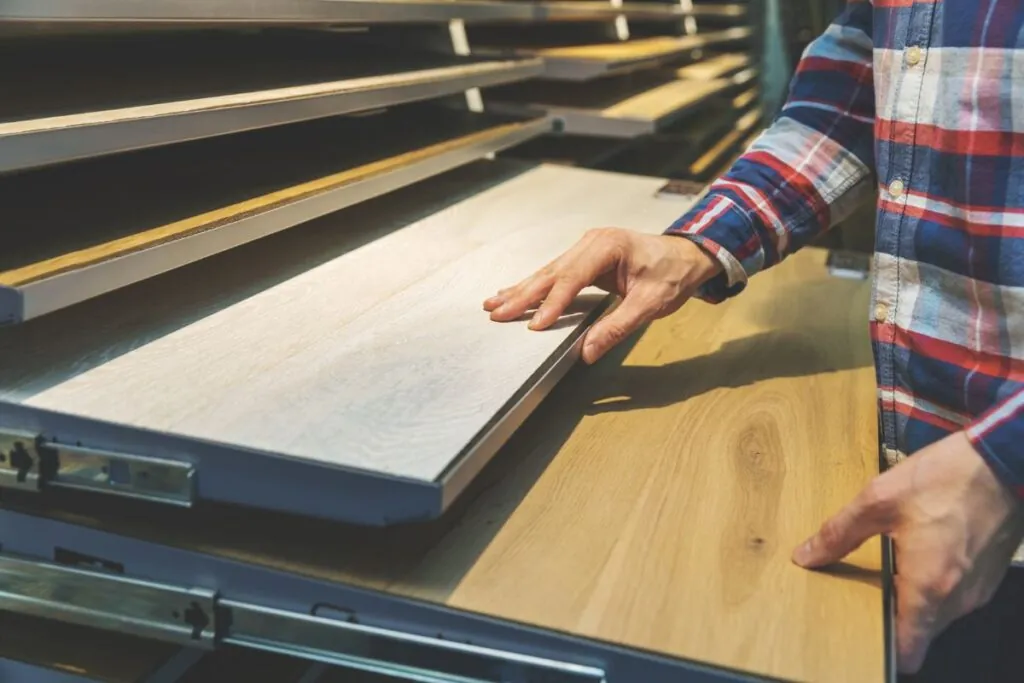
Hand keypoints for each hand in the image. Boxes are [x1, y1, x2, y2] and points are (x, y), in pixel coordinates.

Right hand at [483, 229, 721, 363]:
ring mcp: (586, 247)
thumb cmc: (673, 274)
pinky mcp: (584, 257)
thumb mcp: (651, 303)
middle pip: (552, 272)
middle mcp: (592, 242)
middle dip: (523, 295)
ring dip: (521, 290)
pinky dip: (533, 285)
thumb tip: (589, 351)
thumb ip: (618, 326)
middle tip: (497, 313)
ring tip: (494, 304)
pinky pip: (555, 273)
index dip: (552, 302)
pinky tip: (513, 292)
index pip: (573, 277)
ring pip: (548, 272)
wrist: (687, 256)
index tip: (535, 323)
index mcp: (608, 246)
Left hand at [792, 431, 1023, 672]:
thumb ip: (840, 533)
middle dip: (894, 622)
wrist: (1001, 461)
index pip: (910, 649)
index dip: (885, 650)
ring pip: (939, 615)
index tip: (860, 636)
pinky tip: (916, 557)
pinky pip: (955, 596)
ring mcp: (977, 589)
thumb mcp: (879, 500)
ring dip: (914, 603)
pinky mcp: (987, 575)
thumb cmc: (945, 479)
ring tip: (887, 574)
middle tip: (862, 597)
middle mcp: (958, 598)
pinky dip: (935, 588)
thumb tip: (806, 556)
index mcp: (929, 587)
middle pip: (921, 632)